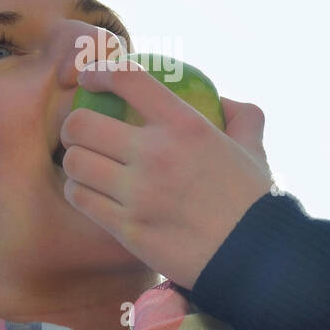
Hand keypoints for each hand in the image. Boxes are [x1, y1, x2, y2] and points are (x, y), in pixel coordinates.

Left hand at [59, 57, 274, 290]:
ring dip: (76, 162)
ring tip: (88, 166)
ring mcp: (139, 193)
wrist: (255, 258)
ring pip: (74, 163)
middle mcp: (156, 154)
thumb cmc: (254, 202)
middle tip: (84, 134)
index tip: (90, 78)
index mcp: (185, 125)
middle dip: (74, 126)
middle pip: (80, 124)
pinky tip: (93, 193)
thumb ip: (241, 116)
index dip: (98, 71)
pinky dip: (80, 192)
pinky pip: (81, 198)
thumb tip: (223, 101)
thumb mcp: (254, 148)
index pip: (126, 79)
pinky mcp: (127, 228)